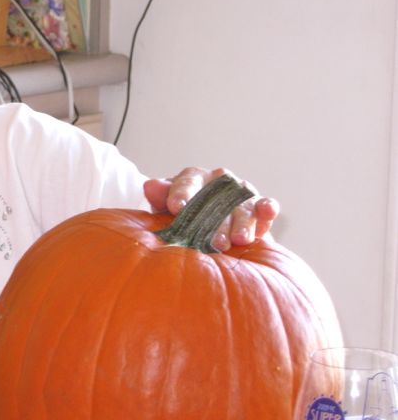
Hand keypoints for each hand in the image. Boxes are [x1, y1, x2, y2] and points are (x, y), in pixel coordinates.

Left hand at [143, 167, 279, 250]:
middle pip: (217, 199)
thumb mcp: (164, 208)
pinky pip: (264, 205)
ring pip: (241, 205)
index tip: (176, 208)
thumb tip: (150, 186)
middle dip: (215, 220)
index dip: (181, 195)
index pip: (186, 183)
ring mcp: (239, 192)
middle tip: (213, 240)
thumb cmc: (180, 216)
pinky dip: (267, 207)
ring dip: (241, 222)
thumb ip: (160, 197)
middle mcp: (218, 181)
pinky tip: (268, 211)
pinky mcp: (257, 206)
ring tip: (238, 240)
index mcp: (192, 178)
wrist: (202, 227)